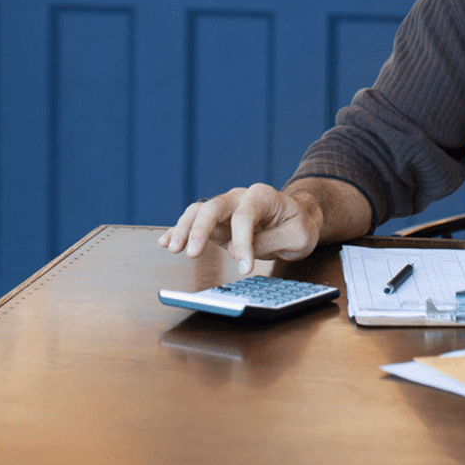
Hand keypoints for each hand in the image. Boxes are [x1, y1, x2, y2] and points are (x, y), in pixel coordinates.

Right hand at [158, 183, 322, 274]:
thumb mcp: (297, 237)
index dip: (242, 242)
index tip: (244, 268)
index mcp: (262, 196)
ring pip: (199, 211)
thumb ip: (267, 241)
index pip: (245, 216)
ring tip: (172, 248)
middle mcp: (240, 197)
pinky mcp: (218, 222)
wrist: (299, 217)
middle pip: (214, 207)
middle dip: (200, 229)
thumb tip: (233, 249)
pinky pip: (195, 221)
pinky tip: (165, 242)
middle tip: (190, 253)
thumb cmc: (299, 225)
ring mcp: (226, 208)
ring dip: (183, 229)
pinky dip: (179, 230)